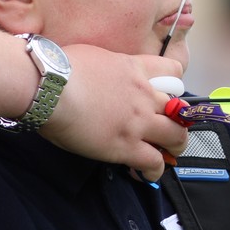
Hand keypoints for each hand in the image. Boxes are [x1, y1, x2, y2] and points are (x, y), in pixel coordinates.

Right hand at [39, 45, 187, 180]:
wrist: (49, 87)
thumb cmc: (59, 68)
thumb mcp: (93, 55)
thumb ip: (109, 66)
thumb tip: (102, 73)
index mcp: (135, 68)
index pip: (173, 71)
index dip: (174, 85)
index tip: (166, 94)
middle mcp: (144, 95)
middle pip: (180, 110)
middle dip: (178, 122)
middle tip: (167, 130)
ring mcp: (139, 122)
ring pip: (176, 137)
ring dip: (174, 147)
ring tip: (166, 154)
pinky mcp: (127, 146)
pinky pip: (154, 163)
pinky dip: (154, 170)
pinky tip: (144, 173)